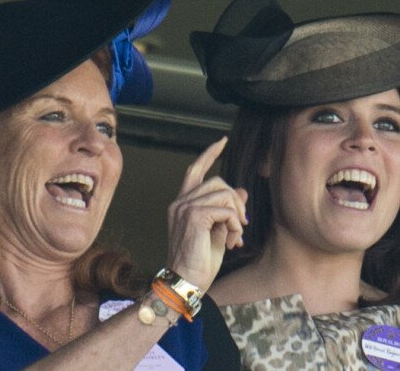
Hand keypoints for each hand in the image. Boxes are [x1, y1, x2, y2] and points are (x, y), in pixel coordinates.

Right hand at [166, 137, 247, 291]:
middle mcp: (180, 202)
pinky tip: (233, 241)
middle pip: (218, 182)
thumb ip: (227, 210)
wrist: (184, 282)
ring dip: (237, 216)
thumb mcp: (218, 232)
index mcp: (183, 204)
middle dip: (237, 200)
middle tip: (242, 225)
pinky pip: (225, 209)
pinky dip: (235, 224)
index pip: (195, 170)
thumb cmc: (199, 262)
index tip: (222, 141)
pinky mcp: (193, 216)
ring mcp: (184, 207)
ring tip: (236, 237)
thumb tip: (242, 190)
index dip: (209, 154)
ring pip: (224, 194)